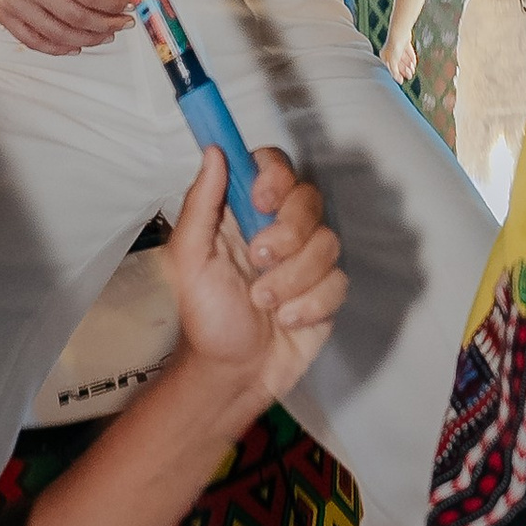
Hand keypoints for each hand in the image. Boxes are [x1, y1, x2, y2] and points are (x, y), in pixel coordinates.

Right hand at [0, 0, 134, 54]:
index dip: (111, 3)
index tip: (126, 4)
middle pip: (75, 16)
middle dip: (106, 23)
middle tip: (123, 24)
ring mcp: (16, 6)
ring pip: (58, 33)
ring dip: (88, 38)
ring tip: (106, 35)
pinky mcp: (5, 18)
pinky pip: (35, 41)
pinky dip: (58, 48)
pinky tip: (76, 46)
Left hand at [166, 145, 343, 415]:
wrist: (234, 374)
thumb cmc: (207, 318)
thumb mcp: (189, 260)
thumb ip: (201, 203)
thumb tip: (214, 151)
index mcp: (243, 213)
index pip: (272, 166)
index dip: (275, 175)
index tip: (262, 198)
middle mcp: (278, 228)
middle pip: (308, 198)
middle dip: (288, 233)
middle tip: (258, 259)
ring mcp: (306, 259)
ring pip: (327, 242)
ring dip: (292, 278)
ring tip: (263, 302)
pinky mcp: (326, 290)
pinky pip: (337, 281)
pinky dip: (310, 305)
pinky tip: (286, 321)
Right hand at [386, 29, 418, 84]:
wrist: (400, 31)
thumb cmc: (394, 45)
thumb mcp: (393, 61)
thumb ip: (395, 71)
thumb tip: (399, 80)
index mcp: (385, 56)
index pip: (391, 68)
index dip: (397, 75)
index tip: (402, 80)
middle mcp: (390, 52)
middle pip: (398, 64)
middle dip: (404, 70)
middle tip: (410, 76)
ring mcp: (398, 47)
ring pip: (404, 59)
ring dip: (408, 66)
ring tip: (412, 70)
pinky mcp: (404, 43)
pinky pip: (408, 53)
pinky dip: (411, 59)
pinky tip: (414, 64)